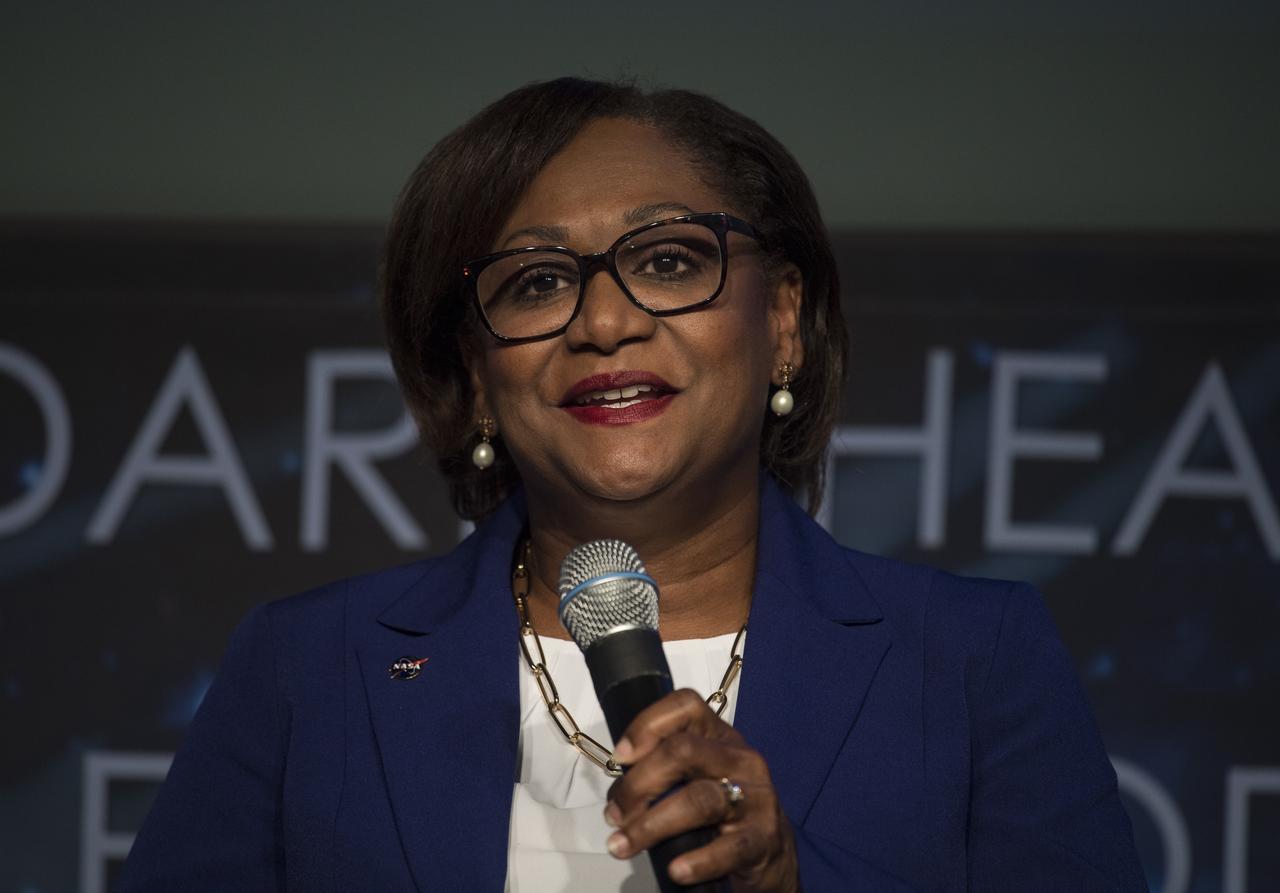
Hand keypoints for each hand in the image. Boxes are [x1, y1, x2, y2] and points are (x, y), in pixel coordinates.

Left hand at [603, 689, 799, 891]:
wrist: (773, 853)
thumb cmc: (725, 811)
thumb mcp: (698, 777)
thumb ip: (664, 771)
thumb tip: (619, 788)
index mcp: (719, 737)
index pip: (685, 707)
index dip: (647, 725)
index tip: (621, 756)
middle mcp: (739, 759)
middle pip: (683, 751)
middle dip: (639, 783)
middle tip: (616, 813)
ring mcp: (755, 797)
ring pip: (699, 800)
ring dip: (651, 825)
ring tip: (624, 844)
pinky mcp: (762, 838)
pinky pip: (728, 847)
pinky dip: (697, 862)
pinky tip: (676, 869)